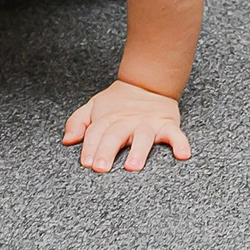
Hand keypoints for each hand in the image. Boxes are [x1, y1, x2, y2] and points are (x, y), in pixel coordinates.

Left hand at [64, 79, 189, 172]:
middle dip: (107, 151)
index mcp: (107, 119)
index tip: (86, 162)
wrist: (148, 82)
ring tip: (133, 166)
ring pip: (143, 137)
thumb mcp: (93, 107)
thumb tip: (67, 140)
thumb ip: (77, 122)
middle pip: (115, 136)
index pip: (95, 133)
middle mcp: (127, 122)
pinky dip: (180, 143)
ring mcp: (148, 124)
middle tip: (101, 167)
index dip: (90, 147)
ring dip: (138, 151)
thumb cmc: (117, 102)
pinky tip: (183, 155)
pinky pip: (176, 135)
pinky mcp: (167, 125)